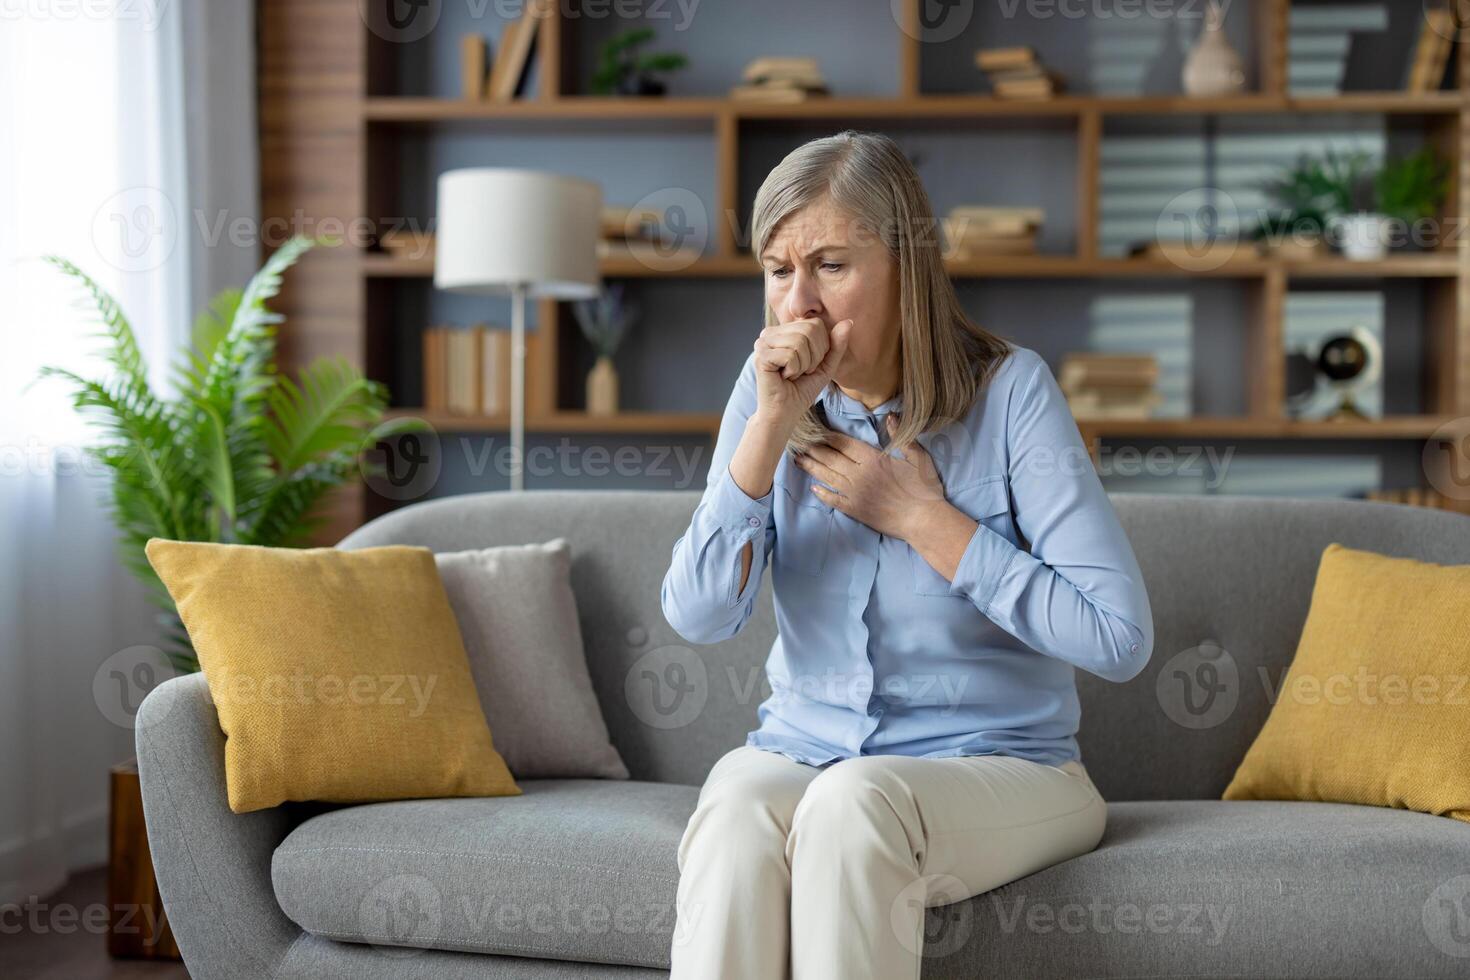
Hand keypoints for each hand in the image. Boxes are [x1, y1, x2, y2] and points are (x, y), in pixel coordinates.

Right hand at [752, 317, 852, 431]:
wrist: (785, 413)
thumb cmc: (802, 389)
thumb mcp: (826, 365)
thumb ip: (836, 344)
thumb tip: (849, 322)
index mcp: (784, 330)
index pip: (815, 324)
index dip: (821, 348)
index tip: (809, 364)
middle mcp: (770, 332)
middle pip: (809, 330)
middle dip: (814, 356)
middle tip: (801, 371)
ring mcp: (763, 343)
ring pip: (800, 342)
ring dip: (803, 365)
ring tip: (792, 374)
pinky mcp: (761, 356)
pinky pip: (790, 355)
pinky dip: (794, 370)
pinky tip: (783, 377)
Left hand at [793, 413, 946, 539]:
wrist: (923, 520)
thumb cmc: (923, 487)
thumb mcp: (917, 456)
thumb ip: (901, 435)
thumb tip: (890, 416)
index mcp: (872, 459)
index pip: (843, 443)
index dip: (828, 436)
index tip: (816, 429)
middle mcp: (858, 475)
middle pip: (830, 458)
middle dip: (813, 449)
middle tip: (798, 442)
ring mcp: (854, 493)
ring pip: (827, 477)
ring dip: (811, 467)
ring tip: (797, 459)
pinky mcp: (855, 510)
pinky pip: (833, 500)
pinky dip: (822, 494)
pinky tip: (813, 488)